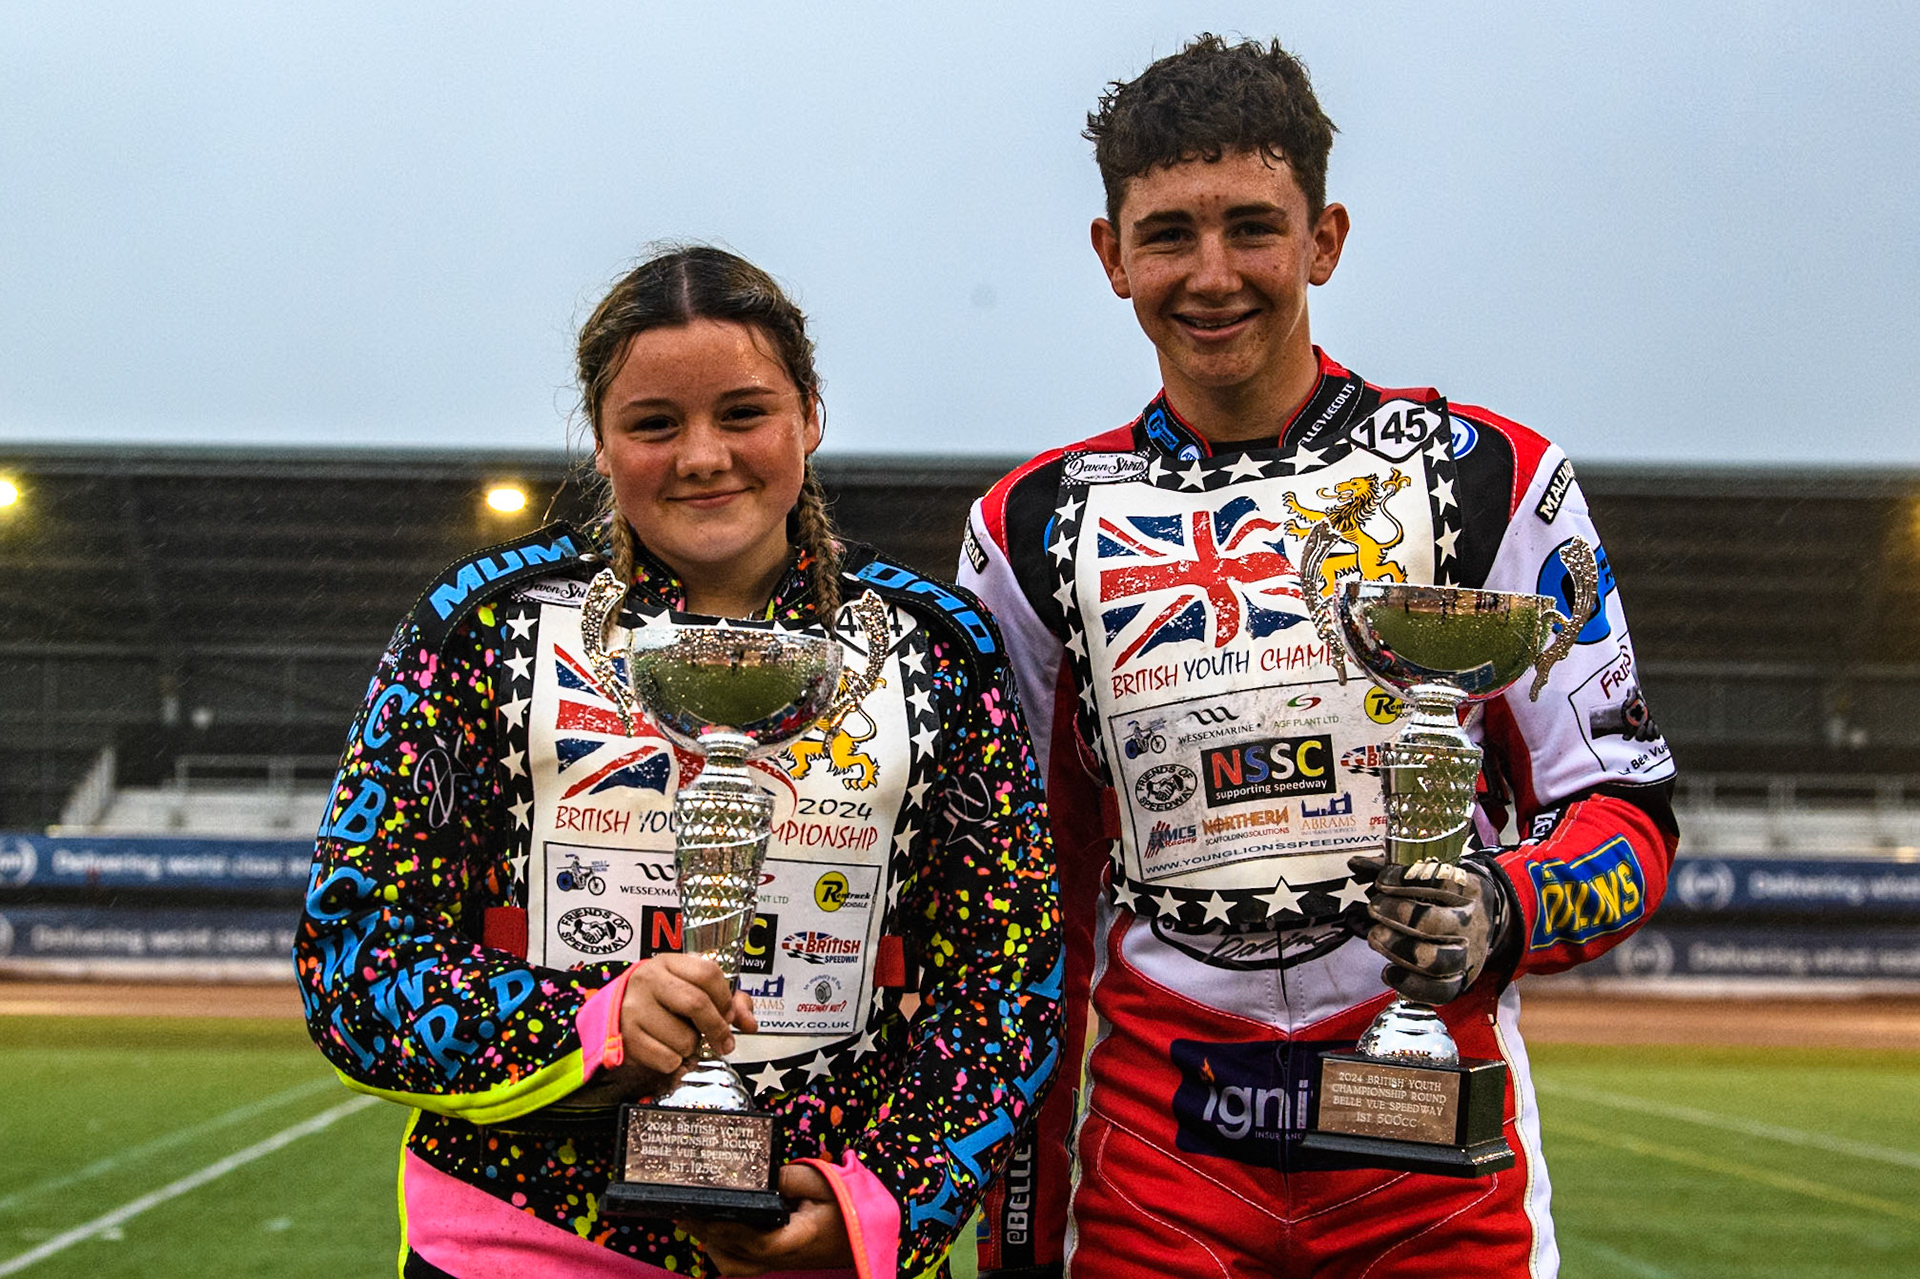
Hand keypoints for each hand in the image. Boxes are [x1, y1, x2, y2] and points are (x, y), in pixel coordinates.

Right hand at [618, 954, 756, 1093]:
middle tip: (724, 1041)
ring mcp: (635, 1009)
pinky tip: (666, 1049)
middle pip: (697, 1003)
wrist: (615, 1014)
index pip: (708, 973)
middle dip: (718, 1028)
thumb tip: (749, 1022)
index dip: (725, 998)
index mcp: (668, 963)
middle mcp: (649, 981)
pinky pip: (668, 1060)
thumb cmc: (660, 1001)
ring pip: (684, 1038)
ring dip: (691, 1046)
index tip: (729, 1014)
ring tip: (680, 1038)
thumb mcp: (690, 989)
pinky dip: (675, 1062)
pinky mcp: (628, 1038)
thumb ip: (726, 1002)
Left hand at [683, 1163, 853, 1275]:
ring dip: (710, 1243)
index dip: (723, 1226)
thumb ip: (787, 1178)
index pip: (751, 1239)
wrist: (864, 1234)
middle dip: (704, 1231)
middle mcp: (782, 1259)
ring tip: (690, 1218)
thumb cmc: (848, 1205)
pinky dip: (723, 1249)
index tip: (699, 1209)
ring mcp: (778, 1264)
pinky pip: (742, 1263)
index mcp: (794, 1240)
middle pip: (733, 1254)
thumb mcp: (822, 1181)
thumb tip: (755, 1177)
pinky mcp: (776, 1260)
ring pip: (733, 1265)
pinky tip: (713, 1229)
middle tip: (680, 1209)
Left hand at [1347, 854, 1513, 1003]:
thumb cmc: (1447, 897)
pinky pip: (1438, 991)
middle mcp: (1471, 923)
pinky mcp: (1461, 982)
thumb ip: (1394, 869)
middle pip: (1433, 923)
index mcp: (1468, 890)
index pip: (1441, 882)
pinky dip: (1408, 983)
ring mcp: (1468, 955)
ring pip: (1435, 959)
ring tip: (1375, 936)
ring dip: (1397, 948)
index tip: (1381, 881)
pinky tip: (1387, 971)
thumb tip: (1355, 863)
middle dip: (1396, 914)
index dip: (1405, 880)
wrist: (1484, 924)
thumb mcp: (1430, 876)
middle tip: (1374, 908)